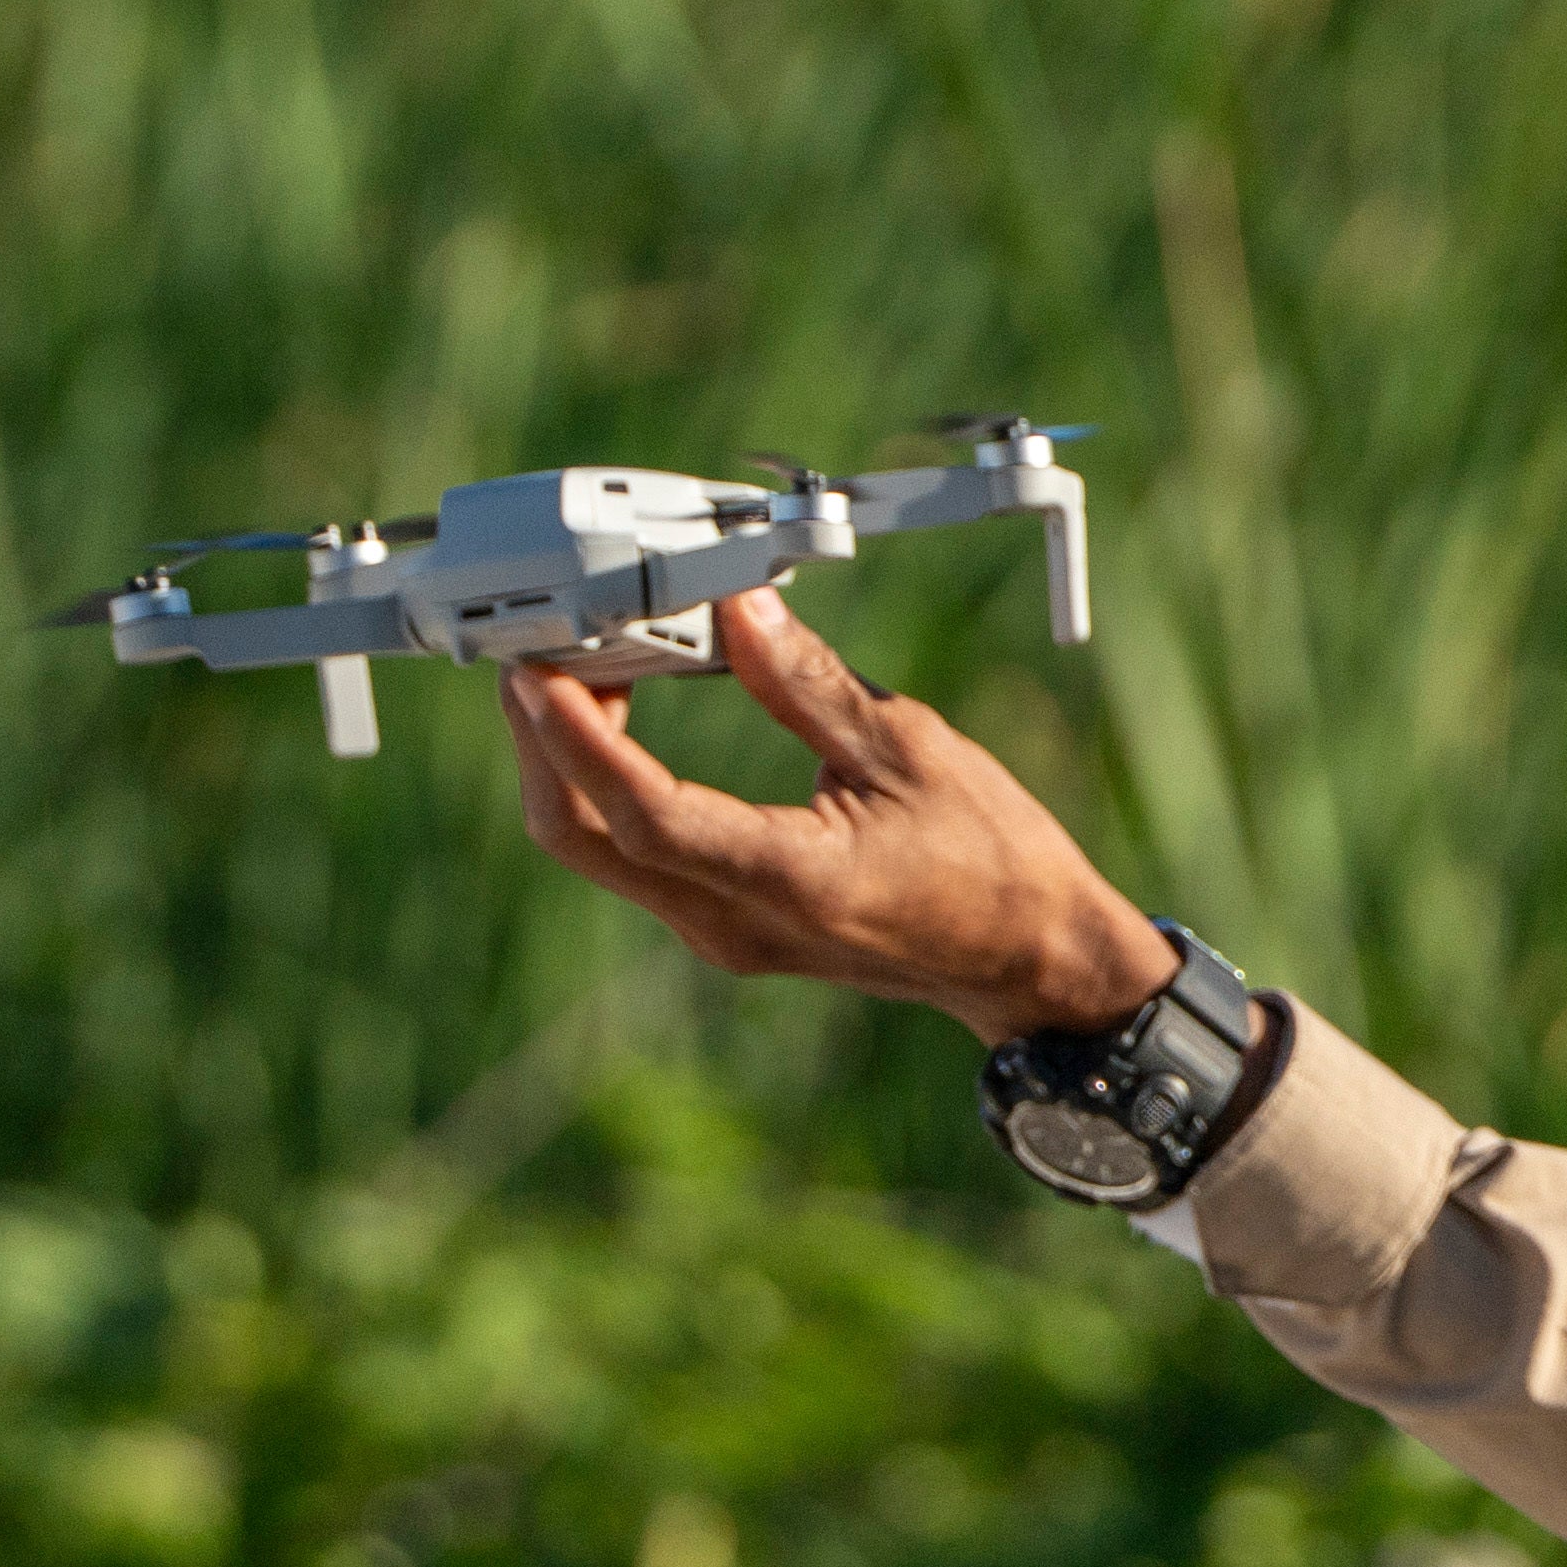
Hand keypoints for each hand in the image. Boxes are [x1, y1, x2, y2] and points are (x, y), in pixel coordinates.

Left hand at [500, 588, 1180, 1043]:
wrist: (1026, 957)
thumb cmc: (991, 858)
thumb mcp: (911, 749)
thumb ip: (810, 683)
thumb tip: (736, 610)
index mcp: (789, 880)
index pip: (647, 815)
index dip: (579, 739)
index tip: (539, 670)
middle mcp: (734, 923)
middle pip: (581, 835)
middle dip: (542, 739)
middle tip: (546, 647)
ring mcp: (721, 933)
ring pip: (595, 846)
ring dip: (567, 757)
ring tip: (585, 664)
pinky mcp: (723, 923)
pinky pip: (631, 852)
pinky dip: (607, 781)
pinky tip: (624, 714)